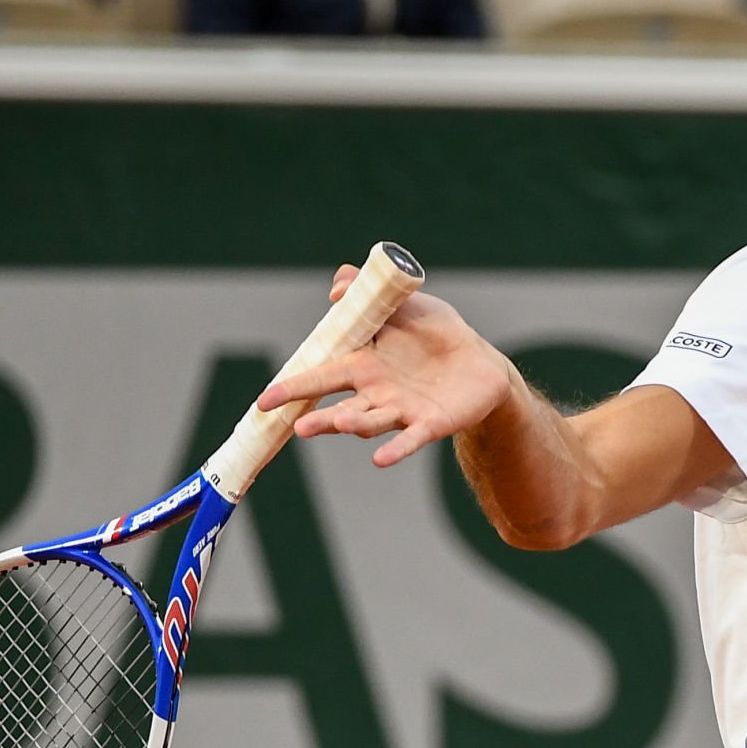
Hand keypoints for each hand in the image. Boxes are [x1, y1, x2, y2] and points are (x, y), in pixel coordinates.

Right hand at [256, 264, 517, 467]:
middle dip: (320, 418)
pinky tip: (380, 460)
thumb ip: (371, 295)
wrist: (482, 364)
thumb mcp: (405, 306)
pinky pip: (410, 439)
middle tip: (297, 426)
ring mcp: (401, 411)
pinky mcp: (430, 424)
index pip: (321, 377)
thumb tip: (338, 287)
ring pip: (370, 422)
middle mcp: (376, 394)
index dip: (293, 388)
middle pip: (341, 408)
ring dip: (352, 425)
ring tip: (339, 425)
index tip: (264, 402)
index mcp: (363, 365)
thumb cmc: (437, 333)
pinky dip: (395, 449)